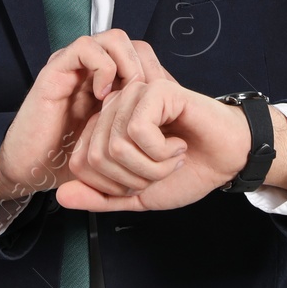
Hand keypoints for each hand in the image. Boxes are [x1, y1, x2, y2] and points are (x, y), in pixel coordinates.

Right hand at [0, 30, 159, 217]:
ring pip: (113, 39)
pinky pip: (85, 48)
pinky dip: (102, 67)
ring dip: (130, 64)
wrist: (33, 170)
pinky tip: (105, 96)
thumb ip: (139, 125)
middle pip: (133, 43)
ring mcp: (73, 66)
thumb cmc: (73, 158)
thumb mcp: (117, 141)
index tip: (166, 102)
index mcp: (108, 81)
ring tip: (131, 94)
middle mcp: (92, 68)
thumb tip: (173, 115)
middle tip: (151, 97)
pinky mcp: (55, 70)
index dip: (159, 73)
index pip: (144, 56)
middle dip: (148, 67)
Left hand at [58, 45, 286, 211]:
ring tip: (172, 156)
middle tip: (162, 169)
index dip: (114, 186)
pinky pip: (138, 130)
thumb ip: (99, 197)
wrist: (226, 160)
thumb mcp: (136, 195)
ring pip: (116, 145)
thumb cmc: (186, 173)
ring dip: (151, 166)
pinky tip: (178, 143)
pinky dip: (161, 150)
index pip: (81, 165)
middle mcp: (113, 108)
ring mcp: (133, 95)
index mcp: (104, 129)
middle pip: (97, 157)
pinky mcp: (154, 90)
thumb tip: (60, 197)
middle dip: (134, 178)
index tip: (143, 180)